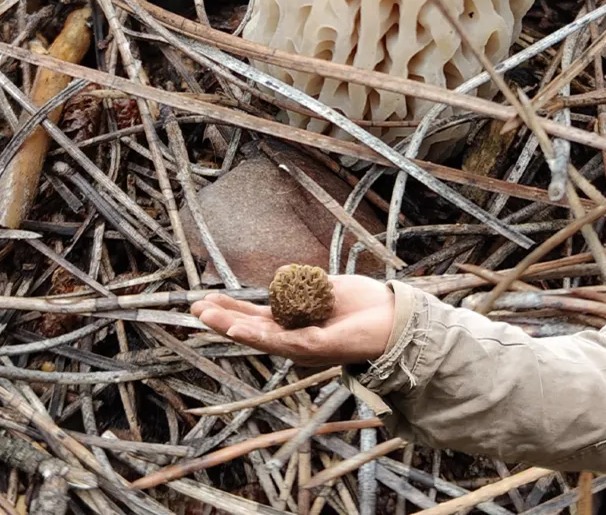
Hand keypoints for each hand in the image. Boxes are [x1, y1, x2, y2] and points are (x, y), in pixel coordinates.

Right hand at [192, 275, 395, 365]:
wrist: (396, 317)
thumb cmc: (365, 305)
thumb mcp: (324, 289)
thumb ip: (301, 285)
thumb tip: (282, 273)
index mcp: (296, 325)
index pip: (257, 318)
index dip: (232, 309)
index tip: (206, 299)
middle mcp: (295, 339)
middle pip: (251, 330)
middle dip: (223, 319)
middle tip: (194, 308)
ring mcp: (304, 345)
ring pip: (260, 338)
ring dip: (231, 326)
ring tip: (205, 316)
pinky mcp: (317, 347)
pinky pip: (282, 341)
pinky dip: (258, 335)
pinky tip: (238, 328)